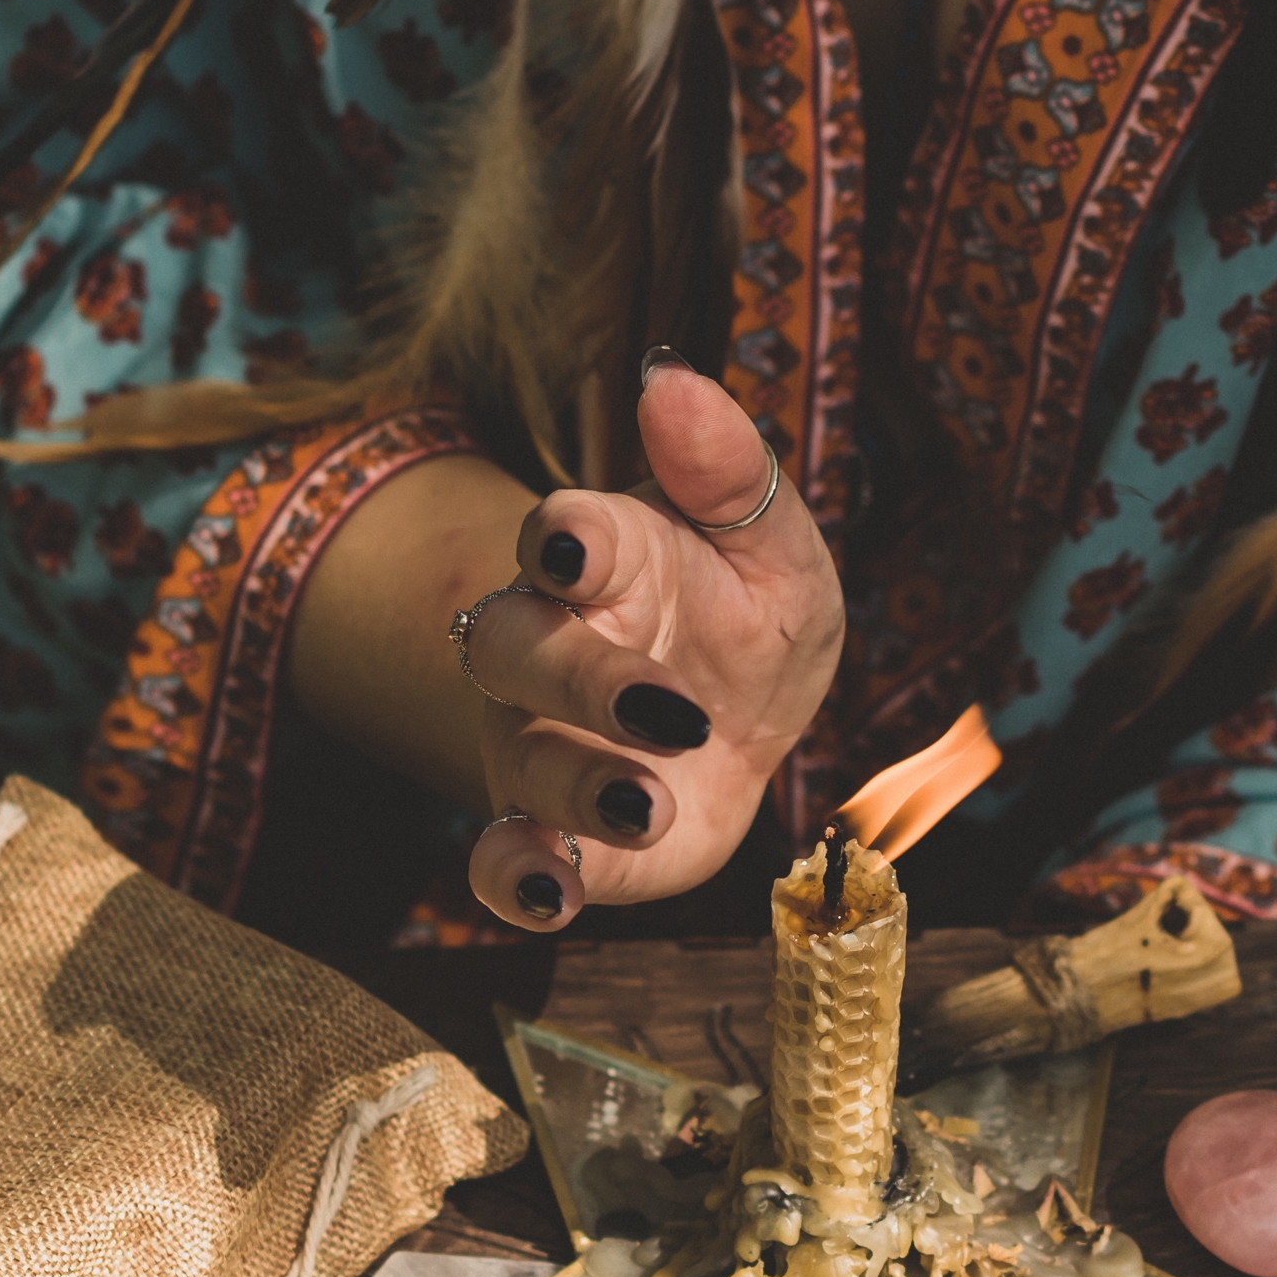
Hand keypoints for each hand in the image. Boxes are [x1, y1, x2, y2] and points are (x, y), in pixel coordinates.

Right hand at [461, 358, 840, 928]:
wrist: (740, 721)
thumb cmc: (743, 614)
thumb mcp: (773, 546)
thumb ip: (730, 473)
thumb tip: (673, 379)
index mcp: (605, 559)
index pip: (565, 534)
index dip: (566, 538)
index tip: (578, 549)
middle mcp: (549, 645)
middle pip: (524, 650)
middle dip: (585, 680)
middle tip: (671, 710)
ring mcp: (539, 741)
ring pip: (523, 758)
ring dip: (577, 786)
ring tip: (650, 806)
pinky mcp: (552, 829)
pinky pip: (504, 856)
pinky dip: (513, 879)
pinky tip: (545, 897)